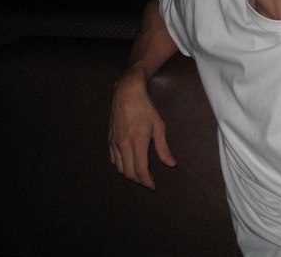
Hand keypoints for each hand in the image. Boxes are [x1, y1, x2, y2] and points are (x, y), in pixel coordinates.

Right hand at [108, 69, 176, 189]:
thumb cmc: (145, 108)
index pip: (140, 170)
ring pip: (119, 168)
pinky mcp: (109, 139)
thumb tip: (171, 164)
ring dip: (129, 174)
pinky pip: (113, 159)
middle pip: (128, 172)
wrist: (126, 93)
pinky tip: (128, 163)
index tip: (153, 186)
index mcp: (138, 141)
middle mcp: (123, 144)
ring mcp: (114, 142)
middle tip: (148, 182)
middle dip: (138, 180)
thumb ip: (164, 147)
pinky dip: (120, 166)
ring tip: (139, 174)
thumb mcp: (159, 126)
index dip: (146, 181)